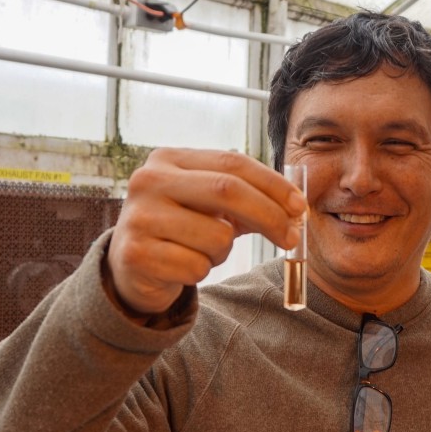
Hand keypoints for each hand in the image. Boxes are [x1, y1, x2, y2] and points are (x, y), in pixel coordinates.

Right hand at [106, 148, 305, 315]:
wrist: (130, 267)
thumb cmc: (180, 230)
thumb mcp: (209, 206)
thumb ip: (247, 199)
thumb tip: (295, 208)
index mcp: (168, 159)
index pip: (232, 163)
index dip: (272, 184)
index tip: (300, 206)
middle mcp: (148, 181)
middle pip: (227, 191)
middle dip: (269, 215)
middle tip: (291, 237)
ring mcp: (139, 217)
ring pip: (217, 237)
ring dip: (223, 252)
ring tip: (201, 251)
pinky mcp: (136, 254)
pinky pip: (197, 267)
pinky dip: (201, 271)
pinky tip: (181, 267)